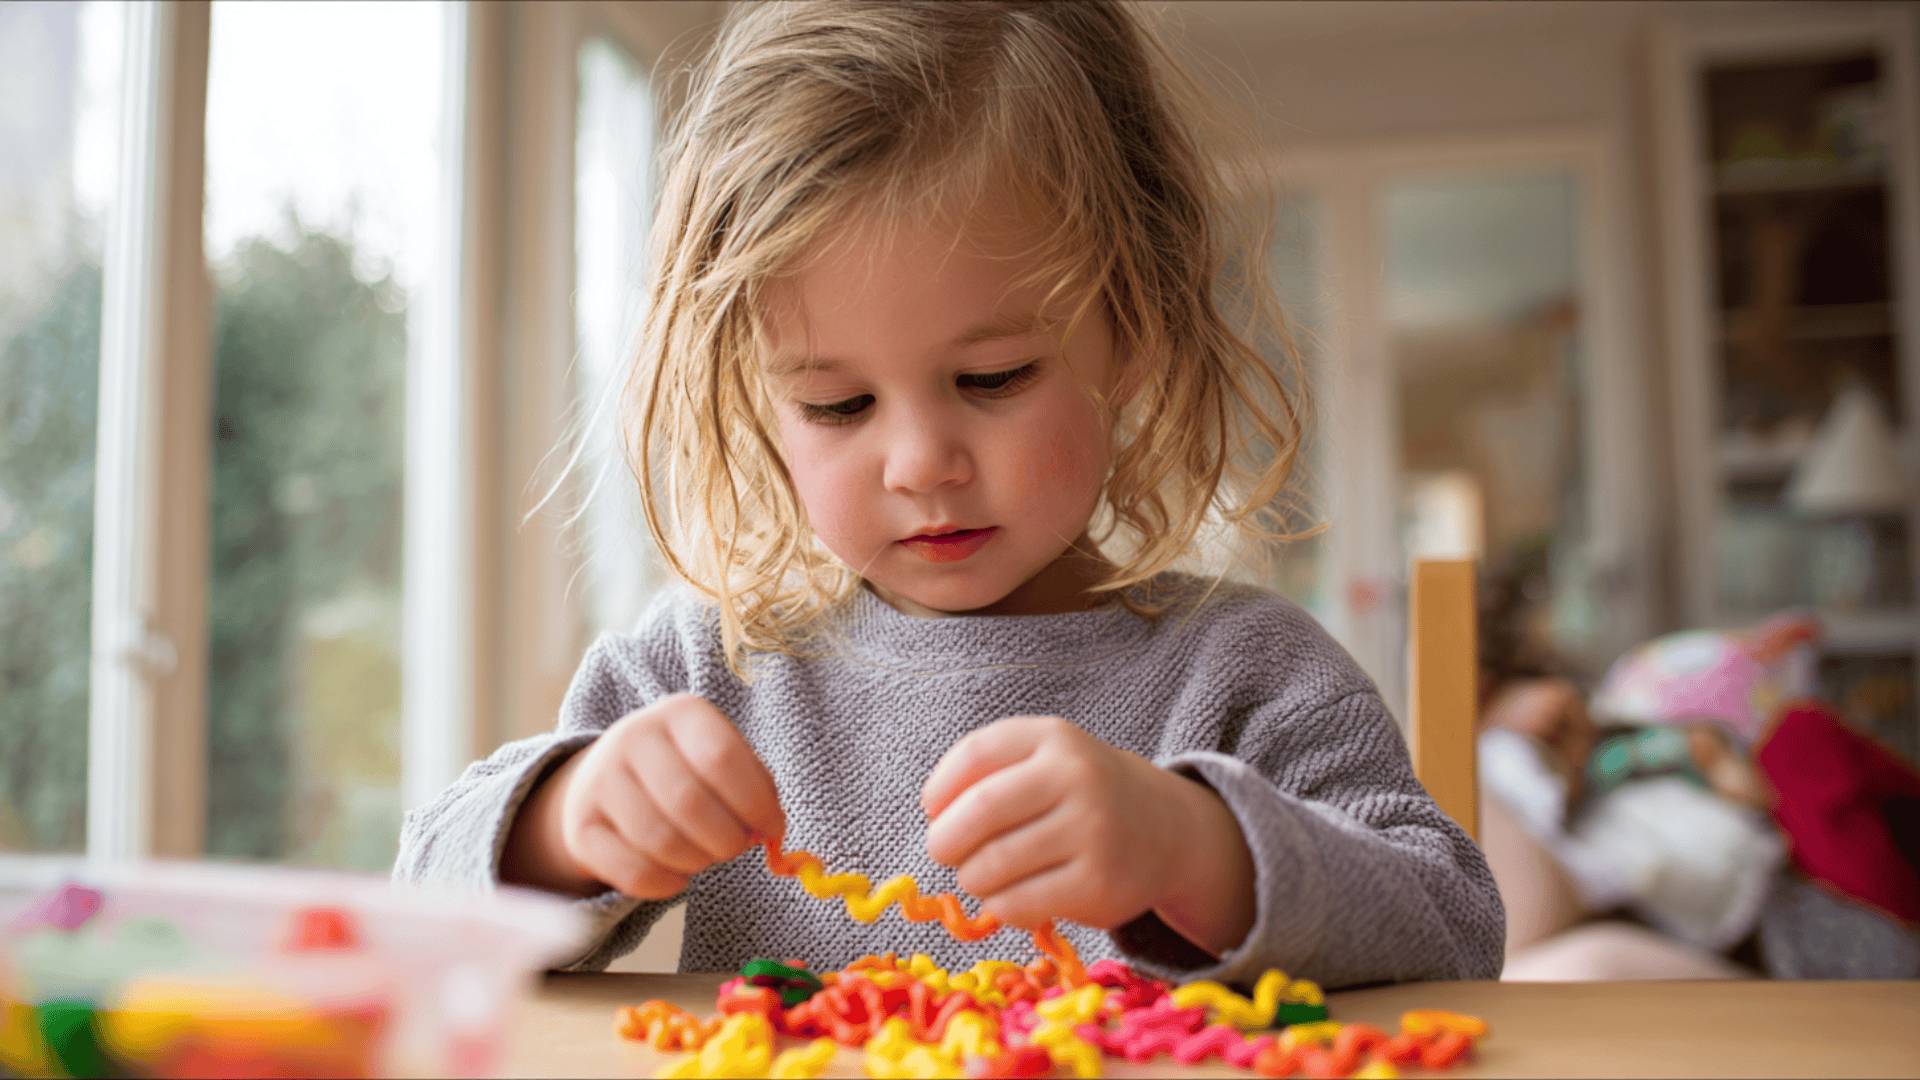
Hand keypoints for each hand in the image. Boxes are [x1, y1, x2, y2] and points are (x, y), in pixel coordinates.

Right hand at [500, 693, 784, 898]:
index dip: (756, 802)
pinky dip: (667, 884)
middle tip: (736, 847)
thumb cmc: (686, 769)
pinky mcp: (580, 827)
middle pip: (689, 802)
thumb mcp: (722, 758)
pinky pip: (633, 872)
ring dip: (698, 862)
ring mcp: (599, 780)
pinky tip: (677, 875)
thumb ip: (756, 787)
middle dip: (727, 839)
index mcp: (680, 713)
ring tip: (705, 856)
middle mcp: (633, 736)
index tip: (773, 828)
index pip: (721, 758)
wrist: (609, 778)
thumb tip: (771, 828)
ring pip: (661, 840)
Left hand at [921, 716, 1254, 953]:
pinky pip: (1018, 903)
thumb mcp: (1044, 758)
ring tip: (981, 876)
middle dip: (944, 841)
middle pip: (978, 812)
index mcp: (1054, 738)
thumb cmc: (1081, 794)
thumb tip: (935, 818)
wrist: (1166, 828)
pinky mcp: (1099, 886)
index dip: (938, 789)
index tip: (934, 810)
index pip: (973, 756)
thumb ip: (987, 772)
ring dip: (971, 878)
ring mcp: (1092, 832)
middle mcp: (1077, 777)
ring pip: (992, 865)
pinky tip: (1013, 897)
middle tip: (944, 852)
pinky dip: (1001, 906)